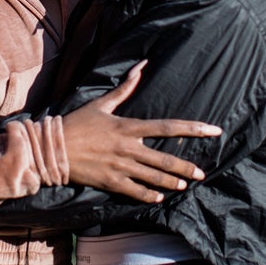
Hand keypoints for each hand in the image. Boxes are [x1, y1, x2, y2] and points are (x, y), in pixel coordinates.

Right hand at [61, 60, 221, 202]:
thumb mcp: (101, 104)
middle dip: (185, 167)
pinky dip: (148, 195)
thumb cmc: (78, 123)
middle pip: (164, 158)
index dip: (192, 129)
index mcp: (128, 126)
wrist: (53, 148)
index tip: (212, 131)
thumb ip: (124, 88)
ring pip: (153, 177)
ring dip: (171, 182)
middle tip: (201, 173)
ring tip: (185, 184)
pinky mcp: (110, 182)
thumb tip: (141, 67)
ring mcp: (120, 166)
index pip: (167, 127)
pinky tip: (159, 197)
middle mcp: (127, 147)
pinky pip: (135, 191)